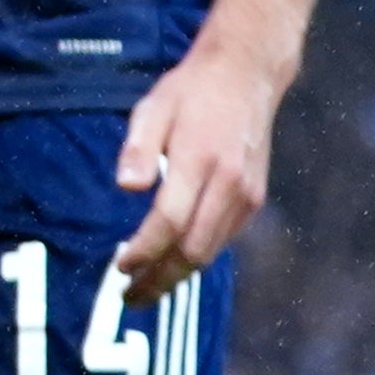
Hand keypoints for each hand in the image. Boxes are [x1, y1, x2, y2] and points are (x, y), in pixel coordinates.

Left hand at [114, 43, 281, 289]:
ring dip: (178, 276)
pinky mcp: (254, 197)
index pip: (169, 222)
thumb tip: (127, 187)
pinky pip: (223, 238)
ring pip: (211, 250)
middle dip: (160, 279)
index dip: (144, 251)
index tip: (120, 267)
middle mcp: (229, 183)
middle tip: (129, 299)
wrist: (247, 76)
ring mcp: (247, 193)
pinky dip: (197, 256)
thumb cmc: (190, 92)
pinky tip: (172, 262)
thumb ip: (138, 150)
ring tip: (145, 289)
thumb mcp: (152, 109)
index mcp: (200, 161)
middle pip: (193, 249)